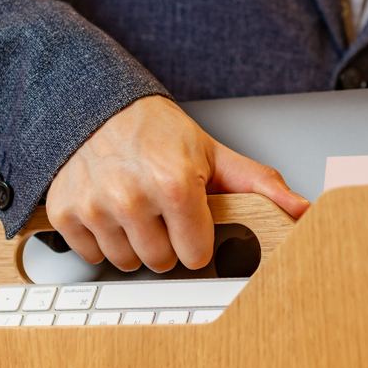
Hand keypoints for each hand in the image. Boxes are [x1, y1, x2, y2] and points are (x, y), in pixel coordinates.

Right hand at [46, 95, 309, 272]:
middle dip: (165, 242)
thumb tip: (301, 209)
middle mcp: (132, 197)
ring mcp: (95, 207)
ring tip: (134, 210)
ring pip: (126, 262)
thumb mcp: (212, 153)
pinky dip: (99, 239)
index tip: (189, 221)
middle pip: (161, 262)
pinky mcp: (66, 213)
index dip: (196, 239)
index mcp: (174, 183)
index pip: (196, 254)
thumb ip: (259, 184)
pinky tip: (107, 211)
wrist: (96, 105)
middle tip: (160, 212)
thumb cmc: (155, 131)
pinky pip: (90, 254)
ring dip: (132, 243)